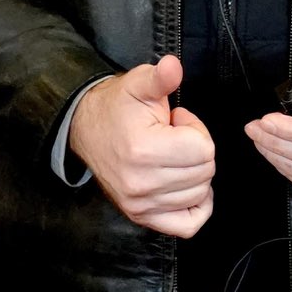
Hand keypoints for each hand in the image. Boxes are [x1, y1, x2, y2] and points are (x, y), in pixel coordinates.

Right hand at [68, 55, 215, 236]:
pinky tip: (189, 186)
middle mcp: (141, 184)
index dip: (196, 129)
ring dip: (194, 173)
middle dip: (197, 150)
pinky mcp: (140, 216)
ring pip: (199, 194)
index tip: (177, 121)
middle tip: (174, 137)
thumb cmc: (118, 106)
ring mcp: (140, 205)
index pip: (204, 149)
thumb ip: (160, 77)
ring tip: (172, 155)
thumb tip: (173, 66)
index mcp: (144, 150)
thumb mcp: (139, 83)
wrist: (86, 129)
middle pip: (205, 172)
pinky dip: (197, 206)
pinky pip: (187, 225)